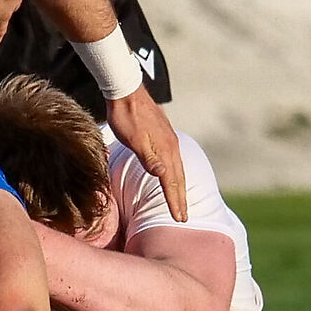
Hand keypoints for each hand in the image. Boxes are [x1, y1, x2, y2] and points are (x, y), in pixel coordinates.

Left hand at [107, 87, 187, 220]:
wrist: (126, 91)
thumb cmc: (126, 117)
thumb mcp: (134, 139)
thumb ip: (149, 158)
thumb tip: (163, 175)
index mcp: (166, 150)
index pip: (172, 182)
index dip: (175, 201)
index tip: (179, 218)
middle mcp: (172, 146)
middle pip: (179, 178)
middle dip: (181, 199)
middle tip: (183, 217)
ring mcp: (169, 140)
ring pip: (178, 169)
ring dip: (179, 187)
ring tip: (180, 201)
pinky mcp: (164, 135)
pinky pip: (175, 161)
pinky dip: (176, 174)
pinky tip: (173, 175)